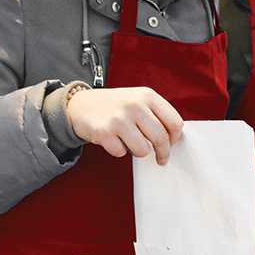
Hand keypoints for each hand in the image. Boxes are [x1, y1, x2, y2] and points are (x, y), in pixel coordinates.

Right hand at [67, 87, 183, 164]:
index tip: (171, 143)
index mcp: (147, 95)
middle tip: (161, 158)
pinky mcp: (104, 132)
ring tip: (130, 142)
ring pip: (143, 150)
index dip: (175, 137)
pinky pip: (121, 153)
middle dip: (163, 153)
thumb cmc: (114, 105)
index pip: (174, 122)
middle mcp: (134, 105)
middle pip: (161, 138)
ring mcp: (119, 118)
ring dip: (138, 151)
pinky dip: (119, 151)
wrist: (80, 104)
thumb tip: (174, 138)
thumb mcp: (137, 99)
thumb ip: (156, 114)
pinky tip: (113, 140)